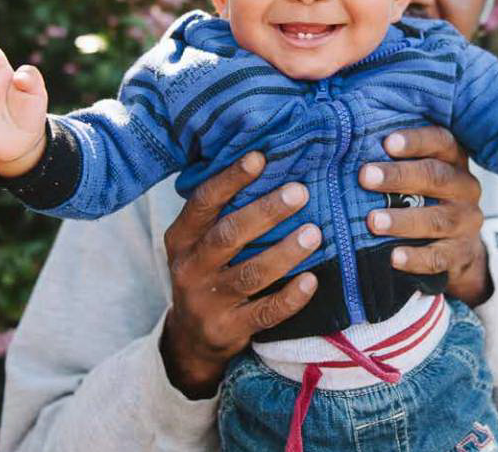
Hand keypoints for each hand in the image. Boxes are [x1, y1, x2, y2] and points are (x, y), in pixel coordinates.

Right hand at [161, 152, 320, 398]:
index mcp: (182, 238)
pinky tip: (311, 281)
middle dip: (265, 212)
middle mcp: (190, 267)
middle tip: (300, 192)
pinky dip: (289, 298)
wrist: (191, 339)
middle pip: (228, 235)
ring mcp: (207, 302)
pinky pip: (264, 313)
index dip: (231, 179)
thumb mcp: (201, 241)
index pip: (204, 202)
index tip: (260, 157)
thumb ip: (224, 211)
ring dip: (284, 253)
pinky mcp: (228, 330)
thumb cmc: (208, 271)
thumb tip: (269, 159)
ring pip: (249, 274)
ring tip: (314, 233)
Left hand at [359, 126, 491, 306]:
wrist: (459, 245)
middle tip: (366, 177)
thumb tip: (348, 141)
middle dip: (399, 176)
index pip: (441, 141)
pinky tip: (393, 257)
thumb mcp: (421, 172)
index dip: (416, 141)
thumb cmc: (425, 197)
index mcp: (454, 160)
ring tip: (373, 221)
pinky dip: (416, 258)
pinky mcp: (460, 253)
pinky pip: (439, 257)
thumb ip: (395, 158)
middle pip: (436, 177)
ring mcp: (465, 222)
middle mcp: (465, 188)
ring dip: (403, 220)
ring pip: (437, 219)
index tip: (387, 142)